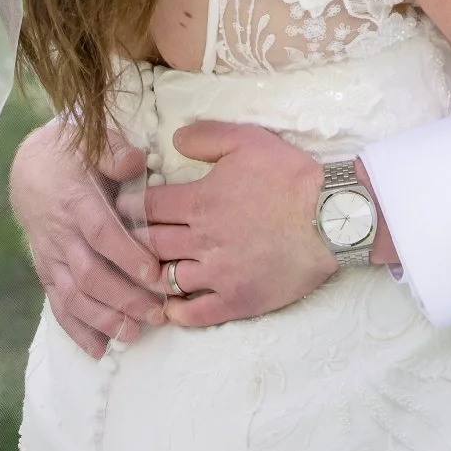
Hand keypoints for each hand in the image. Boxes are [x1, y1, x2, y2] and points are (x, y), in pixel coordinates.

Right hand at [8, 120, 168, 357]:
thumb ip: (115, 153)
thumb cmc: (73, 153)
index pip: (102, 233)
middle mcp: (61, 234)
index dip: (126, 255)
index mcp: (76, 200)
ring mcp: (51, 256)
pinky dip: (77, 330)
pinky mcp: (47, 271)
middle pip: (90, 274)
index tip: (154, 273)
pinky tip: (99, 350)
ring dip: (104, 319)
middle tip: (157, 313)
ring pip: (74, 296)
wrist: (30, 167)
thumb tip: (136, 163)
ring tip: (133, 335)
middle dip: (124, 298)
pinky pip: (58, 305)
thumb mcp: (92, 141)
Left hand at [140, 122, 336, 328]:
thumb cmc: (290, 176)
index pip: (149, 206)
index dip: (130, 206)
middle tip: (122, 241)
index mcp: (200, 201)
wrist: (330, 217)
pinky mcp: (237, 299)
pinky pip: (196, 314)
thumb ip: (206, 137)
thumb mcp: (247, 140)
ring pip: (168, 278)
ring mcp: (218, 274)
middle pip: (151, 243)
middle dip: (133, 240)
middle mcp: (201, 240)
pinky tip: (169, 308)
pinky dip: (177, 312)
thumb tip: (173, 140)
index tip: (120, 208)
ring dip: (152, 275)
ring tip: (143, 273)